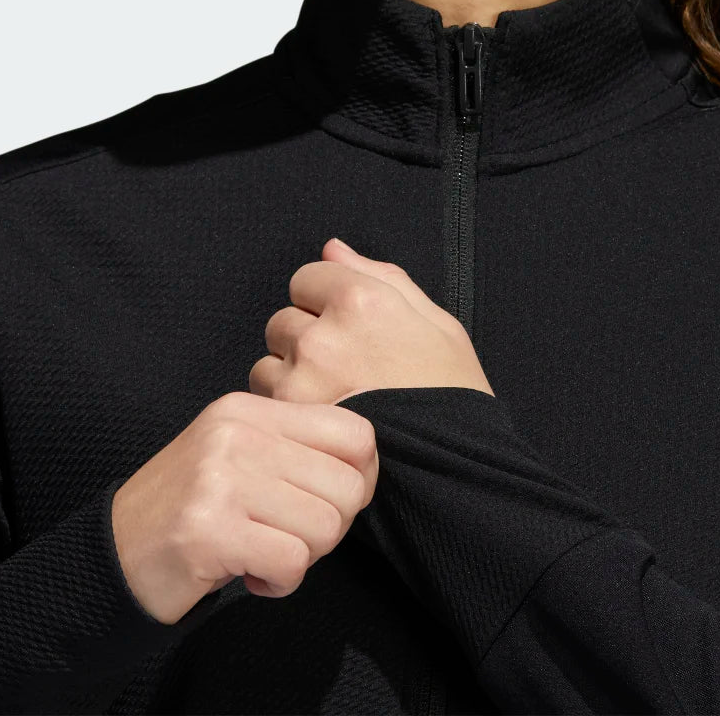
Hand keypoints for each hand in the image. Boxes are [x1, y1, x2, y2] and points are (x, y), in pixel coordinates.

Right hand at [111, 391, 377, 623]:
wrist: (113, 553)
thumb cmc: (191, 507)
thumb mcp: (240, 456)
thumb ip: (297, 450)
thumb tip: (366, 472)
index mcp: (250, 411)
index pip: (355, 433)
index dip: (362, 477)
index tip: (331, 502)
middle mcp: (236, 434)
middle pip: (349, 486)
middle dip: (332, 527)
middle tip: (290, 536)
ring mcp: (220, 478)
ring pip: (326, 527)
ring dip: (303, 557)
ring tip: (264, 553)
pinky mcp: (209, 530)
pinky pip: (293, 562)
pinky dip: (281, 582)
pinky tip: (251, 575)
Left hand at [249, 237, 493, 405]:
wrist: (453, 470)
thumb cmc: (452, 397)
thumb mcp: (438, 324)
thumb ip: (380, 277)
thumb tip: (333, 249)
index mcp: (362, 300)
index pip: (306, 278)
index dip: (325, 302)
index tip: (345, 327)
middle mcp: (324, 334)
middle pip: (283, 319)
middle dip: (305, 338)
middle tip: (342, 369)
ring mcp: (302, 378)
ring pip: (268, 361)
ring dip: (290, 375)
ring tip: (332, 398)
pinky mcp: (289, 417)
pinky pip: (266, 398)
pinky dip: (285, 407)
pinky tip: (321, 419)